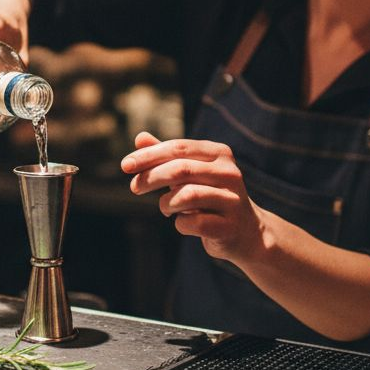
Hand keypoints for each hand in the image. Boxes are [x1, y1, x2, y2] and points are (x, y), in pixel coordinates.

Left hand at [121, 131, 268, 263]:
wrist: (245, 231)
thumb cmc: (210, 196)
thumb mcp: (190, 173)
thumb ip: (166, 156)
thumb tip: (139, 138)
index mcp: (219, 153)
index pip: (178, 147)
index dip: (148, 156)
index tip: (125, 166)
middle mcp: (229, 173)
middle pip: (181, 169)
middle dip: (151, 178)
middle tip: (135, 188)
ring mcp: (232, 200)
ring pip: (187, 196)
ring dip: (166, 203)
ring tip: (166, 208)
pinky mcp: (230, 226)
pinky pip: (194, 223)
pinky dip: (180, 223)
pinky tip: (182, 222)